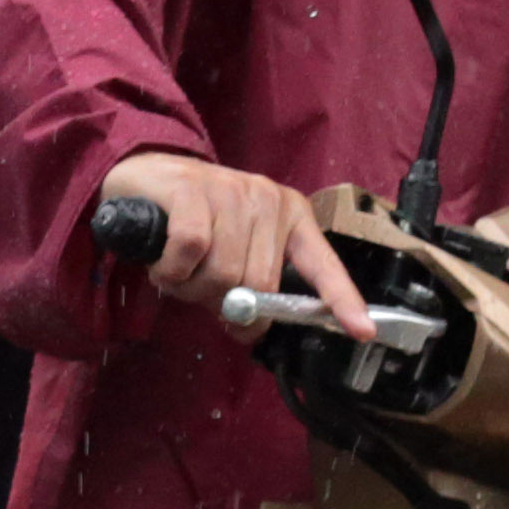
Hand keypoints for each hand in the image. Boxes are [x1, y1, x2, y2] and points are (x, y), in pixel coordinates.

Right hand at [101, 151, 371, 337]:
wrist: (146, 177)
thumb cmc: (193, 223)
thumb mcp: (232, 252)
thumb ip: (250, 289)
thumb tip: (249, 329)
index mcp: (290, 217)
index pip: (323, 265)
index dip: (342, 300)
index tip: (362, 331)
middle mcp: (268, 201)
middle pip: (258, 284)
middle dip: (223, 302)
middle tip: (198, 287)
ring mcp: (231, 191)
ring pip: (224, 273)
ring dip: (191, 287)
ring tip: (180, 270)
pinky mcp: (193, 189)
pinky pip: (190, 250)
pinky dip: (173, 270)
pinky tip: (164, 263)